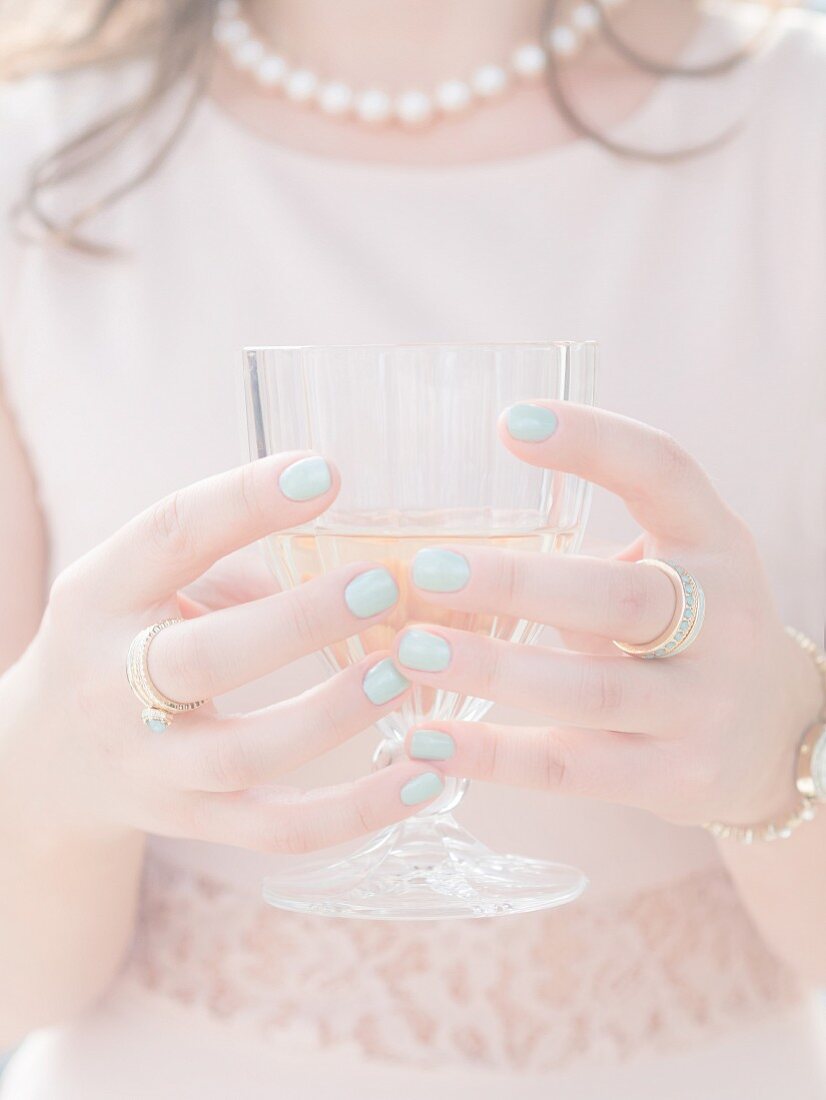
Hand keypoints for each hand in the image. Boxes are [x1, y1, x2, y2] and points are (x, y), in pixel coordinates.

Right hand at [1, 452, 442, 854]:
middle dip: (298, 622)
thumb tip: (347, 548)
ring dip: (334, 714)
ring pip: (246, 753)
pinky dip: (355, 812)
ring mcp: (155, 765)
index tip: (323, 475)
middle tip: (382, 584)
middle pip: (204, 660)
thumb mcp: (140, 579)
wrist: (52, 755)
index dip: (244, 504)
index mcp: (102, 597)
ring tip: (402, 671)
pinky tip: (422, 779)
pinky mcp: (196, 821)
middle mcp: (115, 684)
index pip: (168, 537)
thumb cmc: (123, 635)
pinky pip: (280, 831)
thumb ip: (226, 555)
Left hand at [394, 403, 820, 827]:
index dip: (595, 444)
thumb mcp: (670, 570)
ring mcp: (703, 706)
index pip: (665, 474)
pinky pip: (572, 770)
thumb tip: (434, 536)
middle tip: (425, 571)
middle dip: (519, 584)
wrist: (773, 739)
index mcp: (713, 544)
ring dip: (493, 670)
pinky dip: (494, 757)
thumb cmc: (687, 632)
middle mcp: (722, 621)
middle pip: (620, 598)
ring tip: (408, 651)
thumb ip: (588, 553)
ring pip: (591, 690)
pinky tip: (427, 741)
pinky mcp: (676, 778)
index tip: (510, 423)